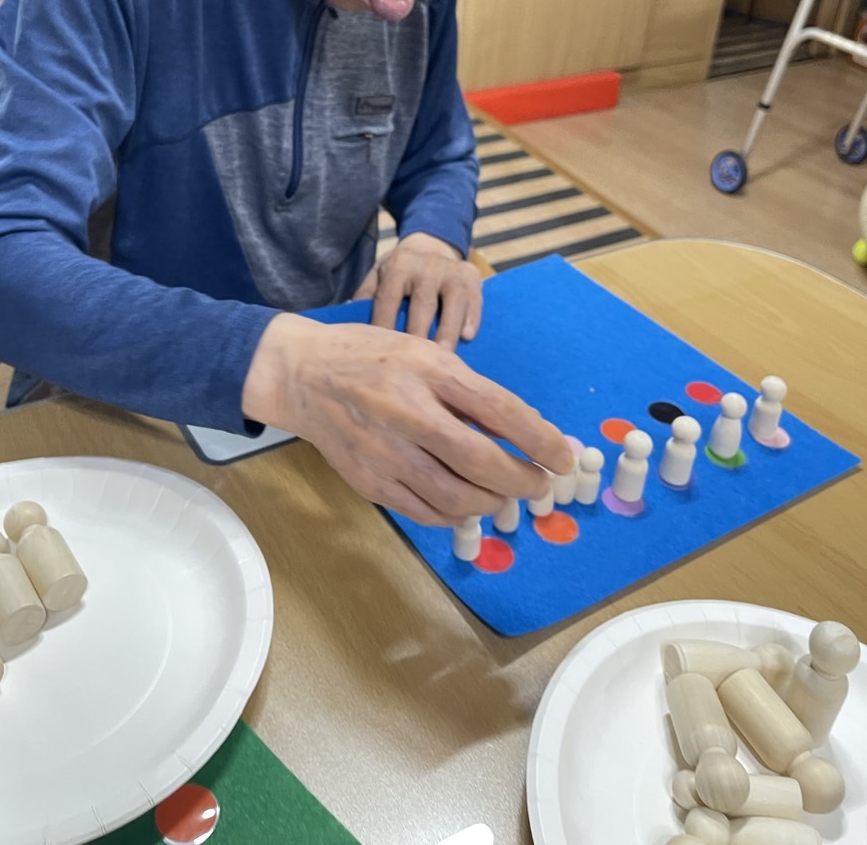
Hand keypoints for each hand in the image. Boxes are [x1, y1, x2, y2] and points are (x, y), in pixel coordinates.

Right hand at [241, 313, 573, 525]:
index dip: (539, 439)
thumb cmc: (369, 357)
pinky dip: (456, 515)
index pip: (499, 410)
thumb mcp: (423, 352)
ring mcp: (386, 453)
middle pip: (481, 462)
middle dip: (522, 480)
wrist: (302, 375)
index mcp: (428, 372)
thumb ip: (465, 389)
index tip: (564, 458)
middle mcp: (408, 413)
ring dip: (492, 502)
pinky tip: (467, 504)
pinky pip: (425, 512)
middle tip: (539, 482)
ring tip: (504, 494)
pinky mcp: (370, 482)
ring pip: (456, 498)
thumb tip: (517, 430)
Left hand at [352, 232, 481, 351]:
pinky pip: (474, 299)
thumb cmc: (401, 270)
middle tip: (415, 366)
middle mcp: (426, 266)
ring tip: (444, 357)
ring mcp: (451, 270)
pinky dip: (472, 317)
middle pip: (422, 305)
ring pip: (452, 303)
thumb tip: (350, 326)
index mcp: (398, 266)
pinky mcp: (472, 275)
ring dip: (448, 331)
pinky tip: (468, 336)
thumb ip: (365, 296)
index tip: (383, 356)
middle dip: (418, 335)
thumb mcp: (378, 274)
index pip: (388, 302)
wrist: (432, 242)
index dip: (385, 329)